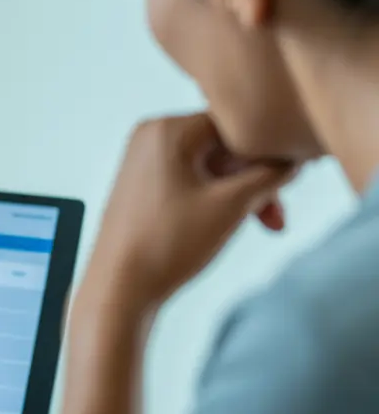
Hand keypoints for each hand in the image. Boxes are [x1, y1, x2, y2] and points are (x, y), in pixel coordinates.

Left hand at [82, 113, 297, 317]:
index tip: (291, 184)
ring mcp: (143, 162)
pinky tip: (237, 224)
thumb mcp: (232, 205)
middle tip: (277, 218)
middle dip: (257, 180)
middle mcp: (150, 136)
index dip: (268, 152)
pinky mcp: (142, 187)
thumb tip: (295, 157)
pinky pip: (192, 181)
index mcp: (166, 129)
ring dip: (242, 194)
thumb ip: (270, 174)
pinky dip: (218, 200)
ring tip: (266, 226)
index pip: (235, 125)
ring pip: (212, 167)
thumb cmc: (169, 243)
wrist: (119, 288)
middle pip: (224, 146)